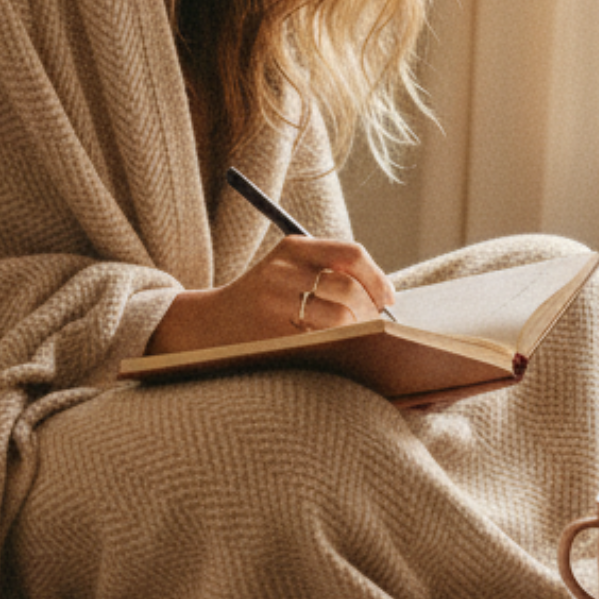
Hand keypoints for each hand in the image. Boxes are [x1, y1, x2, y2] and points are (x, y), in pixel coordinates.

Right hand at [144, 239, 395, 358]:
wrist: (210, 325)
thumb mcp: (287, 270)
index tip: (389, 299)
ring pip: (339, 318)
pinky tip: (338, 350)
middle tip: (375, 326)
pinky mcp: (271, 333)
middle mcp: (281, 271)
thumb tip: (385, 297)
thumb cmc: (263, 300)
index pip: (351, 255)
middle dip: (371, 311)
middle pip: (349, 289)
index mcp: (292, 248)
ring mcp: (274, 303)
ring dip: (358, 331)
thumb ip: (329, 272)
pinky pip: (322, 340)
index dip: (377, 278)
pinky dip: (339, 346)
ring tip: (358, 338)